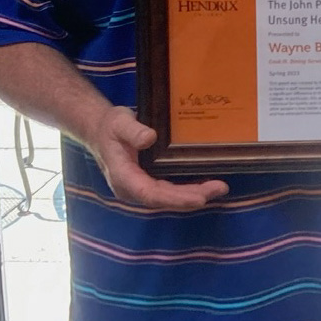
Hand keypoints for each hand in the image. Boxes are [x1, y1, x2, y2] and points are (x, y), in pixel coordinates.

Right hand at [84, 105, 228, 209]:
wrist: (101, 131)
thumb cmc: (110, 127)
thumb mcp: (118, 122)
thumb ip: (132, 130)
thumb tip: (150, 138)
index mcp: (123, 177)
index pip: (150, 194)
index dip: (175, 199)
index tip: (199, 198)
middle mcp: (132, 188)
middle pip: (164, 199)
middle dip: (192, 197)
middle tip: (219, 189)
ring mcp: (140, 188)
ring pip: (169, 197)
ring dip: (194, 194)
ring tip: (219, 188)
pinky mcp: (149, 183)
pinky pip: (169, 190)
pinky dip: (188, 189)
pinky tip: (206, 185)